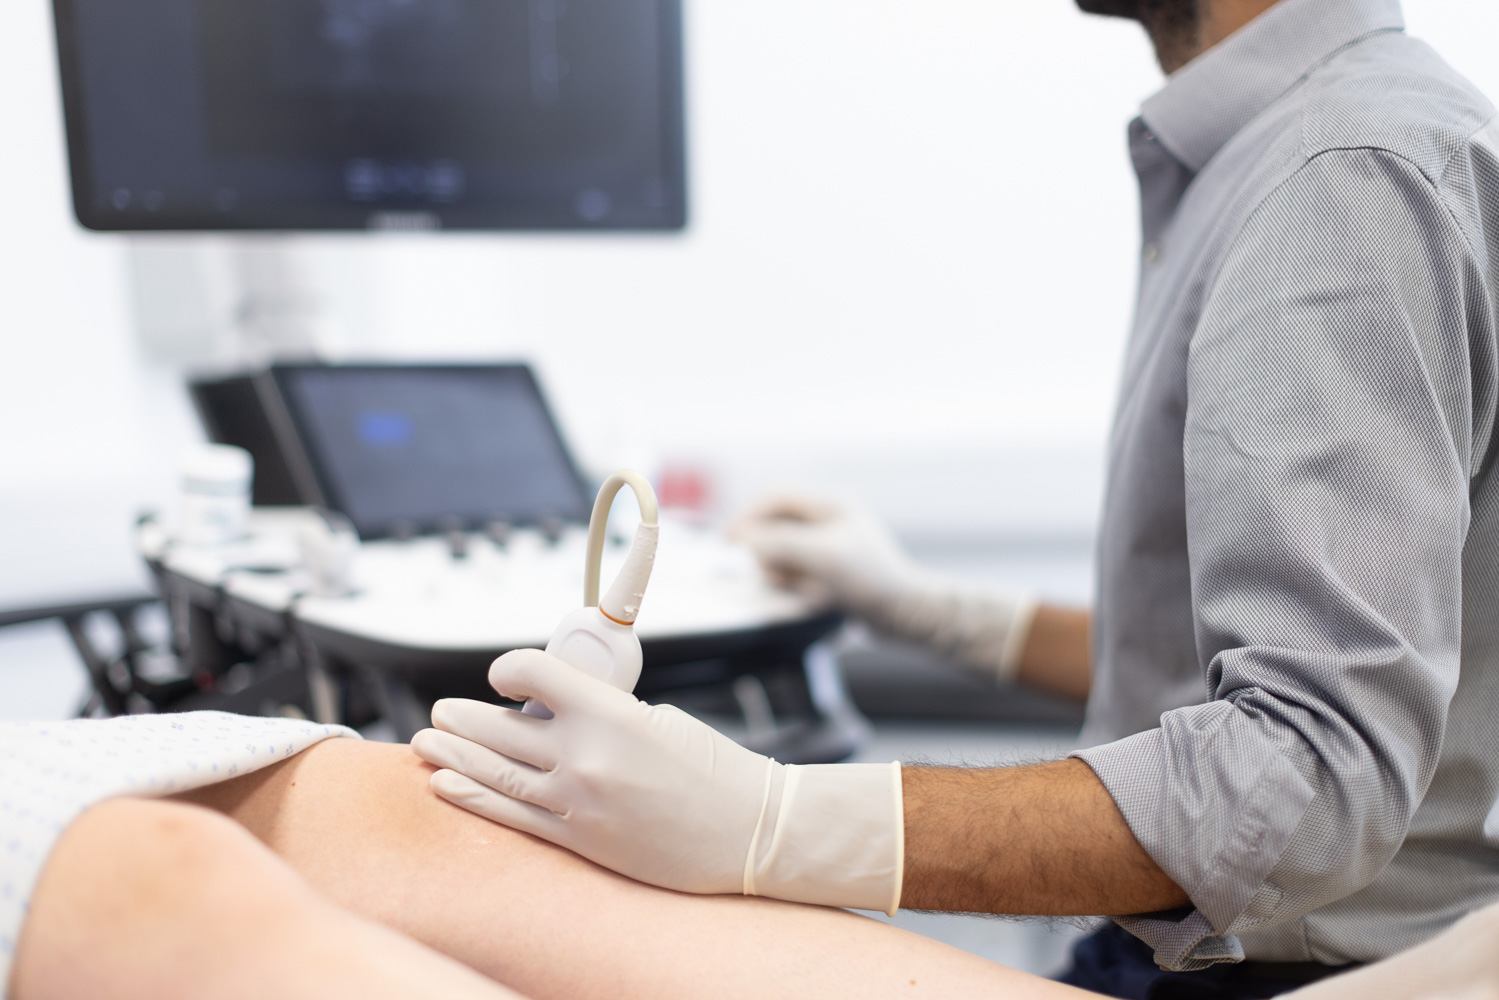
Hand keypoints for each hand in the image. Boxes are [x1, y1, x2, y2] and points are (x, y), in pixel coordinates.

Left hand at [411, 648, 902, 912]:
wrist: (751, 832)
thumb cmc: (713, 768)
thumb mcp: (658, 717)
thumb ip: (602, 711)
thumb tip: (557, 711)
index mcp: (611, 712)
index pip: (533, 675)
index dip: (509, 670)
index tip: (504, 675)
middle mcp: (585, 757)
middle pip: (501, 728)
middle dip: (464, 716)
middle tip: (440, 710)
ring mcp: (578, 803)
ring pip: (496, 772)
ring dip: (455, 755)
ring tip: (425, 740)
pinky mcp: (581, 840)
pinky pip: (512, 816)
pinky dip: (473, 798)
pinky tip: (445, 784)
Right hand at [729, 493, 1036, 681]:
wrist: (907, 615)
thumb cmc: (872, 580)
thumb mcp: (823, 556)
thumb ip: (779, 543)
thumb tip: (744, 540)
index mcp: (831, 502)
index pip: (774, 497)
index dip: (747, 516)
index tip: (727, 542)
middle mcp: (828, 518)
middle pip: (774, 527)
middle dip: (770, 553)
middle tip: (774, 574)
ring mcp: (828, 544)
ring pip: (782, 554)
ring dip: (786, 574)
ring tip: (807, 590)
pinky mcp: (829, 569)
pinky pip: (796, 573)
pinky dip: (798, 587)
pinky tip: (817, 598)